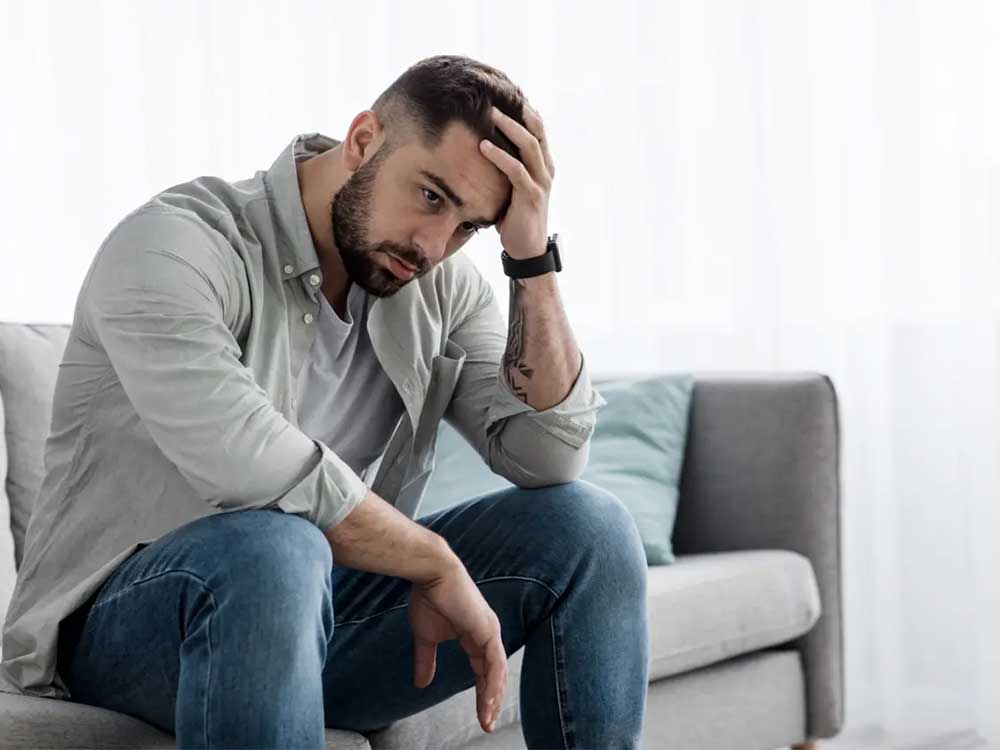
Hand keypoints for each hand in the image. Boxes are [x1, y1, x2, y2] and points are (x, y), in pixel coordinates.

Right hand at [408, 556, 507, 733]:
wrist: (432, 574)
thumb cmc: (429, 598)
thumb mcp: (426, 638)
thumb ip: (427, 661)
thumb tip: (421, 685)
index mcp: (476, 636)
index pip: (484, 671)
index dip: (483, 693)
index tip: (481, 716)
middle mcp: (488, 635)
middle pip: (495, 675)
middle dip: (492, 700)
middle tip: (487, 724)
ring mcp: (490, 632)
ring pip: (497, 673)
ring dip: (493, 698)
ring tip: (487, 720)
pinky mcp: (488, 630)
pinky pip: (494, 663)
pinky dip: (492, 684)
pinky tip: (489, 701)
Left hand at [479, 102, 555, 259]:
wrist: (527, 248)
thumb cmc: (515, 216)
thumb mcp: (513, 187)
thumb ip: (507, 168)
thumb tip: (483, 147)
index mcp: (544, 165)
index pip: (539, 130)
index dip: (526, 111)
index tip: (508, 94)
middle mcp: (546, 170)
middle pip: (537, 132)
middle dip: (517, 113)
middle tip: (496, 98)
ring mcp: (541, 182)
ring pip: (529, 147)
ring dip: (510, 128)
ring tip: (491, 114)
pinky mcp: (531, 196)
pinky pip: (516, 171)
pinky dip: (500, 157)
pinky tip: (483, 147)